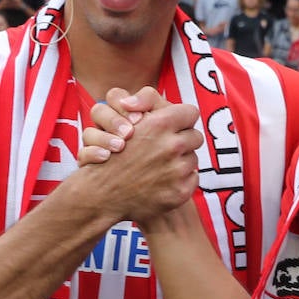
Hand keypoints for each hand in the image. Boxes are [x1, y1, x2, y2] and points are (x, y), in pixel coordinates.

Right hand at [78, 85, 202, 229]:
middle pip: (196, 136)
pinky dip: (181, 179)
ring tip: (161, 165)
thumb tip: (171, 109)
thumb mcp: (123, 119)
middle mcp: (171, 146)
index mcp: (160, 124)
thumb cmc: (111, 154)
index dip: (182, 118)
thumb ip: (147, 104)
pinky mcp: (180, 191)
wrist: (102, 195)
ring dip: (181, 160)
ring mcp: (177, 171)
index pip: (190, 113)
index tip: (176, 124)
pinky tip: (163, 180)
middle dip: (183, 139)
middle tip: (168, 146)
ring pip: (193, 158)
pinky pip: (193, 178)